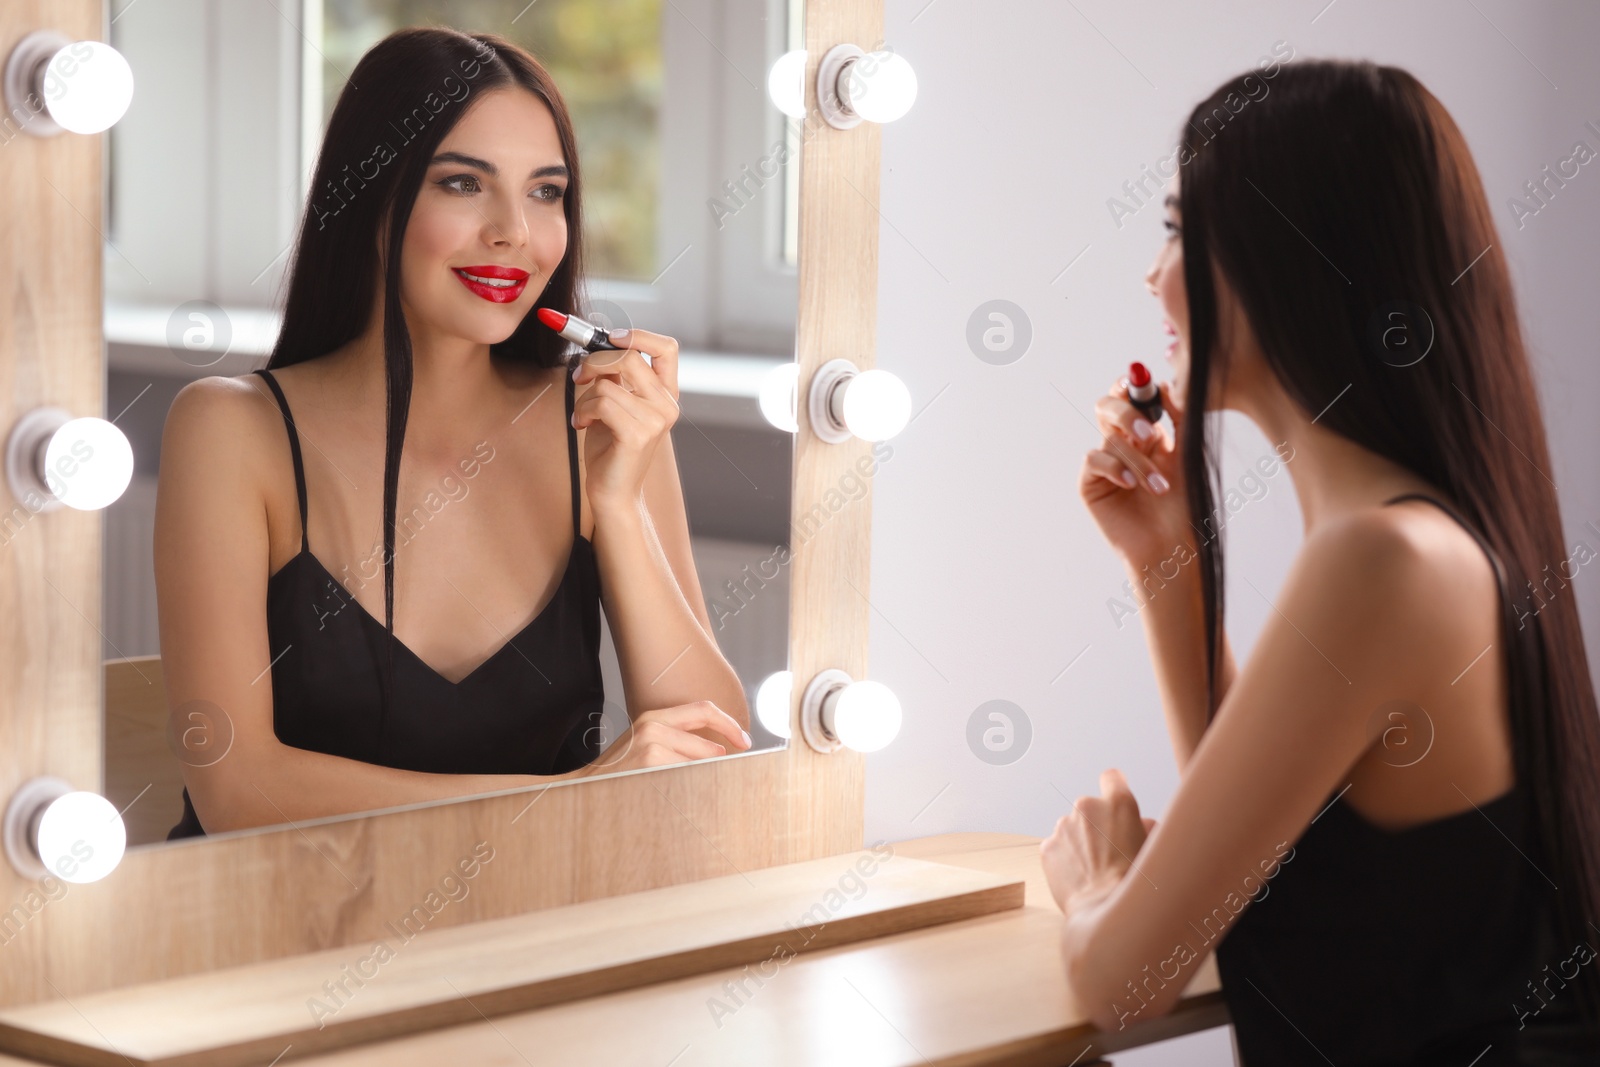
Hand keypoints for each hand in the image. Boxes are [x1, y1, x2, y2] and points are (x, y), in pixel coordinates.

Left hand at [572, 328, 680, 513]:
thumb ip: (615, 377)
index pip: (667, 349)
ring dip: (583, 397)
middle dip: (594, 362)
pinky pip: (600, 402)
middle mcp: (666, 406)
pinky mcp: (637, 435)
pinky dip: (582, 411)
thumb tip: (599, 346)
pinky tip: (581, 425)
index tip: (610, 339)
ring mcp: (655, 420)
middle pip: (628, 357)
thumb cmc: (610, 449)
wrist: (613, 492)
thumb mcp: (615, 404)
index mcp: (665, 395)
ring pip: (607, 383)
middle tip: (579, 377)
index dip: (638, 336)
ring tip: (582, 416)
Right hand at [573, 700, 750, 776]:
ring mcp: (652, 745)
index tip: (744, 741)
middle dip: (719, 766)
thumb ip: (675, 739)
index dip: (729, 724)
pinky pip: (687, 777)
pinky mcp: (651, 763)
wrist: (582, 787)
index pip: (704, 709)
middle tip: (721, 779)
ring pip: (700, 763)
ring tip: (689, 793)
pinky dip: (691, 789)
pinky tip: (677, 798)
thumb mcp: (643, 744)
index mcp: (654, 717)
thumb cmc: (616, 772)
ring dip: (704, 781)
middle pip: (708, 745)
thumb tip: (717, 750)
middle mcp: (653, 726)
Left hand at [1040, 768, 1155, 913]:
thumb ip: (1143, 827)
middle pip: (1089, 810)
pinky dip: (1065, 859)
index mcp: (1118, 803)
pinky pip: (1057, 848)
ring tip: (1093, 871)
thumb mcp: (1153, 847)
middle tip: (1108, 854)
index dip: (1113, 790)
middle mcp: (1087, 807)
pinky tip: (1079, 877)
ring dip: (1079, 843)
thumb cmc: (1136, 882)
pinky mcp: (1048, 846)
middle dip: (1096, 827)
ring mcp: (1064, 826)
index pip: (1112, 778)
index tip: (1112, 803)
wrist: (1107, 910)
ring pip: (1072, 830)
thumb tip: (1140, 826)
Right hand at [1079, 376, 1190, 565]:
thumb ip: (1179, 418)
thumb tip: (1165, 384)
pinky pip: (1094, 460)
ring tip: (1160, 486)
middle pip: (1108, 406)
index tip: (1145, 381)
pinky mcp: (1090, 484)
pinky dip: (1115, 467)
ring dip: (1139, 462)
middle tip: (1150, 431)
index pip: (1131, 397)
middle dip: (1127, 412)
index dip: (1133, 385)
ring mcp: (1105, 463)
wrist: (1172, 547)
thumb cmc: (1185, 506)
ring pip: (1111, 438)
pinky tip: (1132, 484)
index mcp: (1146, 434)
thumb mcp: (1187, 454)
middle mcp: (1123, 444)